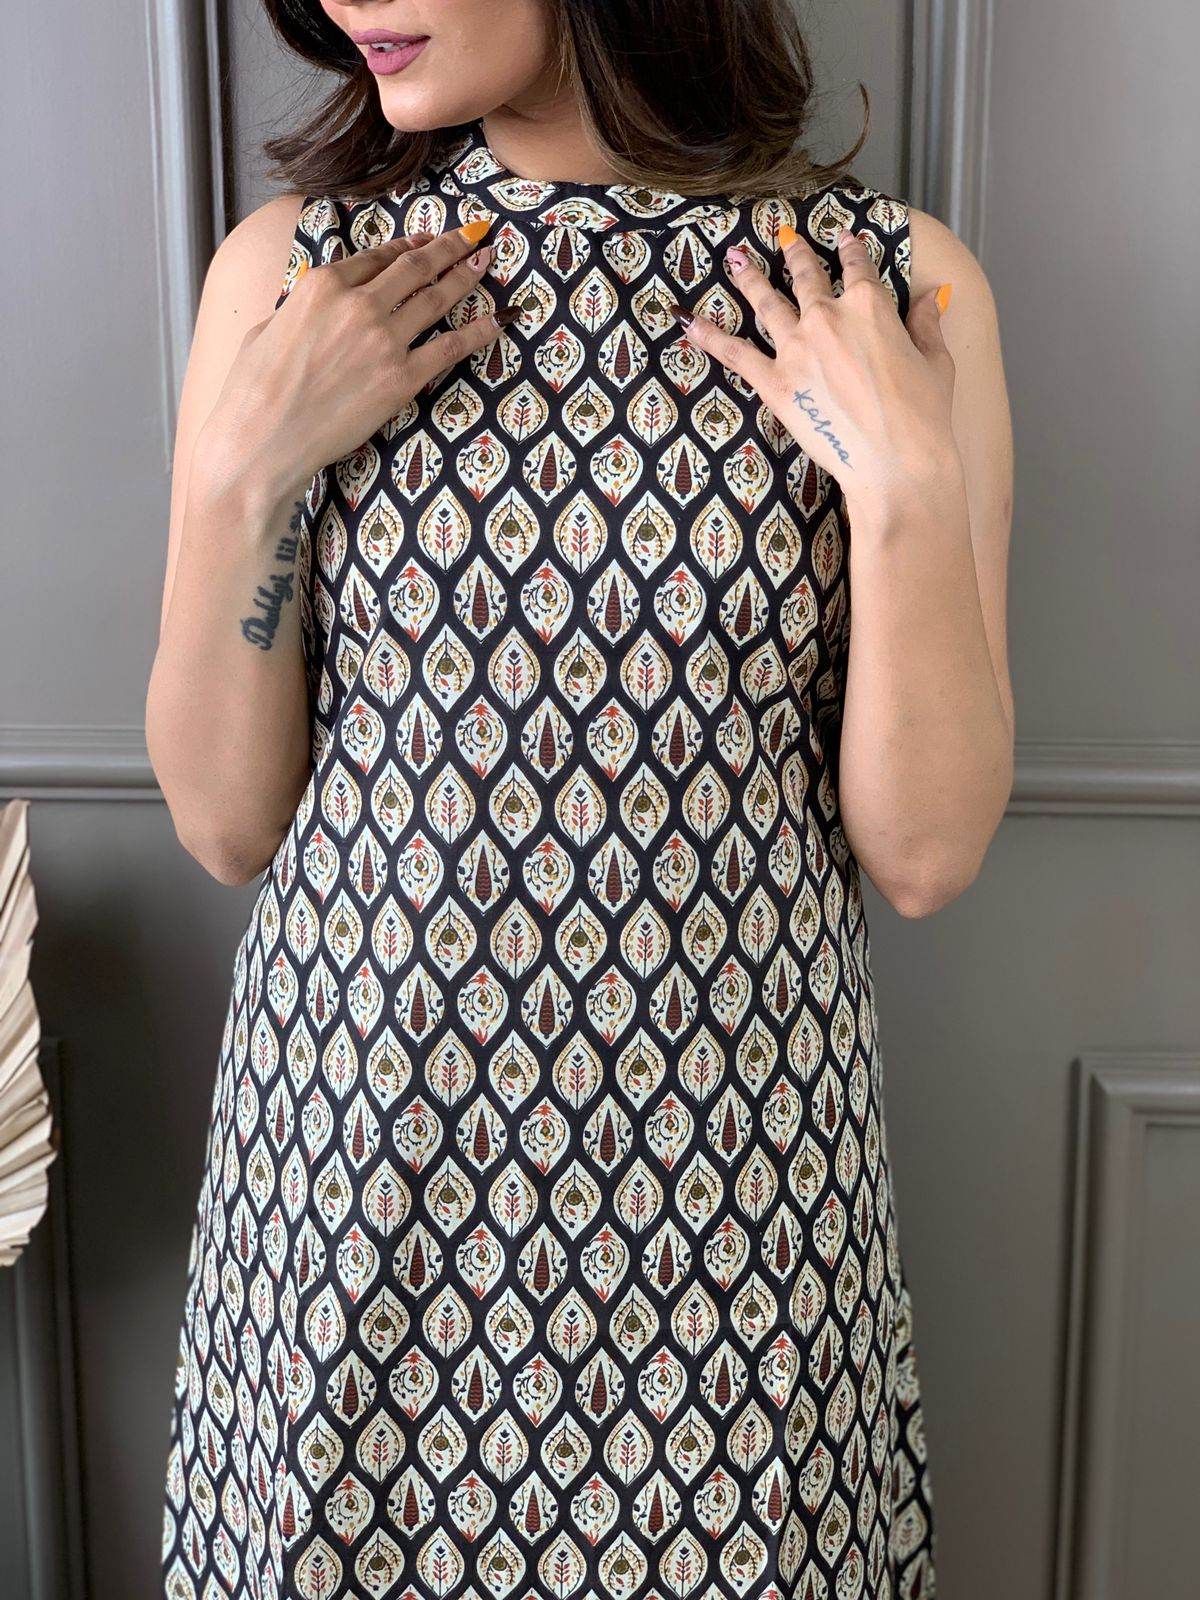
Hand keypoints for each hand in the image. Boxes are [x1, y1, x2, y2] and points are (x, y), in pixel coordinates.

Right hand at [196, 222, 517, 505]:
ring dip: (467, 275)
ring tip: (487, 260)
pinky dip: (479, 331)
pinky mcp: (401, 378)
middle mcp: (358, 304)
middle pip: (415, 268)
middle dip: (449, 247)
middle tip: (474, 234)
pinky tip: (499, 320)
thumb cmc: (251, 391)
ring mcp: (383, 340)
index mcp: (321, 284)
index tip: (428, 241)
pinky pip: (450, 348)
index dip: (408, 246)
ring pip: (437, 299)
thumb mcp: (266, 329)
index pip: (377, 257)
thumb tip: (313, 306)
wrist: (262, 441)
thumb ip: (299, 308)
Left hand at [667, 225, 957, 509]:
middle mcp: (828, 317)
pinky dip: (710, 337)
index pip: (858, 267)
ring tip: (732, 260)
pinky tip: (689, 322)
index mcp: (871, 306)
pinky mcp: (774, 383)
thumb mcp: (936, 362)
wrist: (898, 463)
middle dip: (794, 253)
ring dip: (747, 277)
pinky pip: (735, 353)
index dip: (851, 250)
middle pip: (806, 277)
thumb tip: (933, 296)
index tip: (844, 237)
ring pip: (765, 302)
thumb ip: (927, 324)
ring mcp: (796, 349)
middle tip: (782, 237)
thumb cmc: (925, 417)